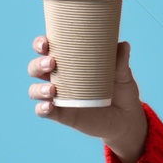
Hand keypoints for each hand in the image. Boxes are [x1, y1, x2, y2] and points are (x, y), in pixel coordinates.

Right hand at [27, 36, 147, 162]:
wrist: (127, 118)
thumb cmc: (121, 90)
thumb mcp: (122, 75)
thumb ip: (121, 61)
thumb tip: (123, 44)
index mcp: (70, 63)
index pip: (47, 50)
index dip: (40, 44)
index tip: (45, 43)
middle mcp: (59, 79)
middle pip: (36, 68)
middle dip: (38, 64)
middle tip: (52, 63)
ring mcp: (59, 97)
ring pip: (35, 91)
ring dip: (38, 89)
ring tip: (52, 89)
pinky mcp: (63, 115)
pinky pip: (44, 112)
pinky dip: (42, 109)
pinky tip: (49, 106)